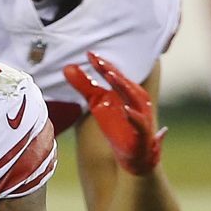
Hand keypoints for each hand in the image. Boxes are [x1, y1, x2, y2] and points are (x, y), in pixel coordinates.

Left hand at [63, 51, 165, 175]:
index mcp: (125, 91)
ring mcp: (141, 114)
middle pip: (123, 82)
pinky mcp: (143, 132)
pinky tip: (125, 109)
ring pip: (134, 97)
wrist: (132, 156)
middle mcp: (135, 99)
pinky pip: (139, 122)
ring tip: (110, 75)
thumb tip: (67, 68)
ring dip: (123, 86)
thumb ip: (85, 86)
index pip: (113, 74)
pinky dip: (133, 115)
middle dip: (111, 70)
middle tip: (97, 60)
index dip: (102, 64)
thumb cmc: (117, 126)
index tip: (88, 54)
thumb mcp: (97, 104)